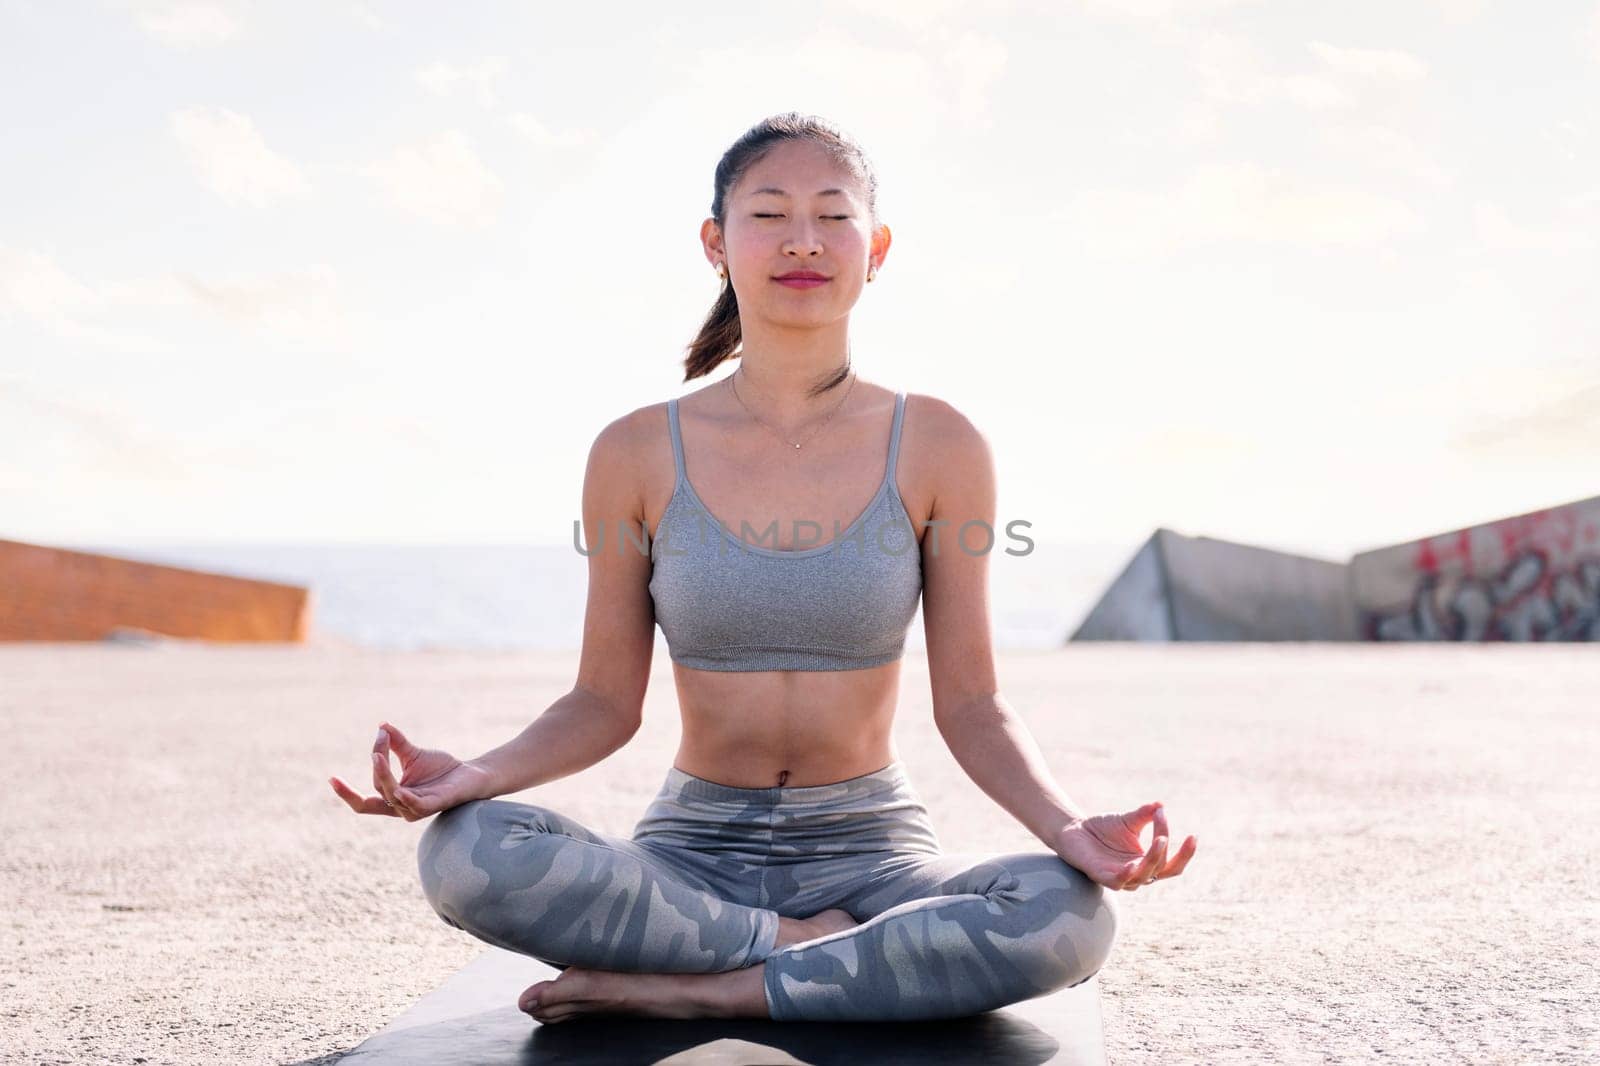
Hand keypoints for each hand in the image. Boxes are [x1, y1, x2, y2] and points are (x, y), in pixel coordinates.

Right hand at [328, 721, 493, 820]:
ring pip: (392, 796)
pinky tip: (398, 790)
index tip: (331, 778)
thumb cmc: (441, 769)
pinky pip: (415, 806)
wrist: (471, 775)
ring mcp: (416, 809)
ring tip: (379, 755)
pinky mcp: (434, 806)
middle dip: (375, 766)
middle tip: (376, 747)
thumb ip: (395, 744)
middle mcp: (401, 807)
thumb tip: (381, 726)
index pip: (364, 800)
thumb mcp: (414, 754)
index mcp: (393, 797)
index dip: (346, 793)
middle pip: (378, 790)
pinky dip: (405, 798)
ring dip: (384, 776)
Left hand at [1050, 802, 1196, 891]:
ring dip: (1153, 859)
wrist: (1073, 830)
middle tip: (1164, 828)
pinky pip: (1117, 882)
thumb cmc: (1103, 829)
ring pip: (1144, 876)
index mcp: (1147, 863)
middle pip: (1162, 870)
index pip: (1173, 864)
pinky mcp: (1102, 876)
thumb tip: (1160, 805)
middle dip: (1166, 849)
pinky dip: (1126, 875)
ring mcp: (1120, 877)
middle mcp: (1137, 874)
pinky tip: (1132, 864)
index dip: (1186, 854)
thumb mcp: (1128, 820)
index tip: (1192, 834)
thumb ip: (1145, 815)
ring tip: (1160, 840)